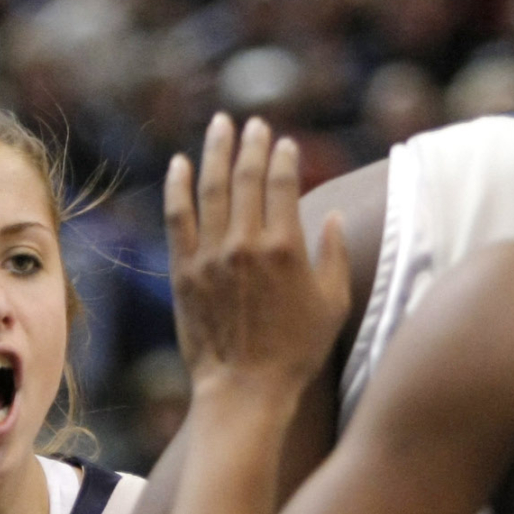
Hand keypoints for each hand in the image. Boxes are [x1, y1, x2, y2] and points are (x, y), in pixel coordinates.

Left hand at [165, 113, 349, 388]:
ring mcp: (211, 256)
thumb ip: (335, 255)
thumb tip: (332, 216)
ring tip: (220, 125)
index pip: (283, 184)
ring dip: (216, 151)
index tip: (285, 144)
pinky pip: (177, 218)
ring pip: (211, 188)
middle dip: (252, 144)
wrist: (244, 389)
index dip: (284, 158)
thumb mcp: (333, 304)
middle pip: (247, 177)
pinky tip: (180, 164)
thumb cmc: (296, 352)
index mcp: (286, 248)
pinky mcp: (183, 271)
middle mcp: (246, 244)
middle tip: (253, 124)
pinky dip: (178, 187)